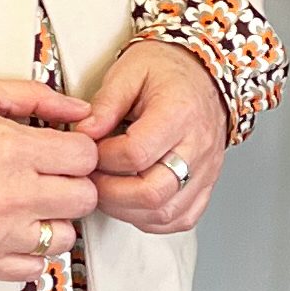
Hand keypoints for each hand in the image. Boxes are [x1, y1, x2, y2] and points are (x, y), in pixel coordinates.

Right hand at [0, 76, 101, 283]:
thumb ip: (36, 97)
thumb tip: (80, 111)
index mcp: (16, 149)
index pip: (86, 158)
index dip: (79, 153)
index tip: (64, 154)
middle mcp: (14, 195)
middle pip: (84, 199)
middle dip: (73, 185)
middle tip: (51, 179)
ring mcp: (0, 234)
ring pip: (65, 237)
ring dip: (54, 221)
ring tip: (31, 207)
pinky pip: (35, 267)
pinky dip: (30, 252)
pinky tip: (13, 230)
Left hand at [79, 40, 225, 234]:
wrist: (204, 75)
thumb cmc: (166, 71)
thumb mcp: (129, 71)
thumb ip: (106, 103)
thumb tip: (83, 133)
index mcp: (180, 113)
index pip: (136, 153)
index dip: (103, 159)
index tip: (88, 151)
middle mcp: (198, 147)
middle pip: (153, 193)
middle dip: (111, 194)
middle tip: (91, 179)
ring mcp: (206, 171)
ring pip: (166, 213)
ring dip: (127, 210)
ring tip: (107, 190)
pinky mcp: (206, 186)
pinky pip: (181, 219)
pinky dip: (151, 219)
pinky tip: (132, 203)